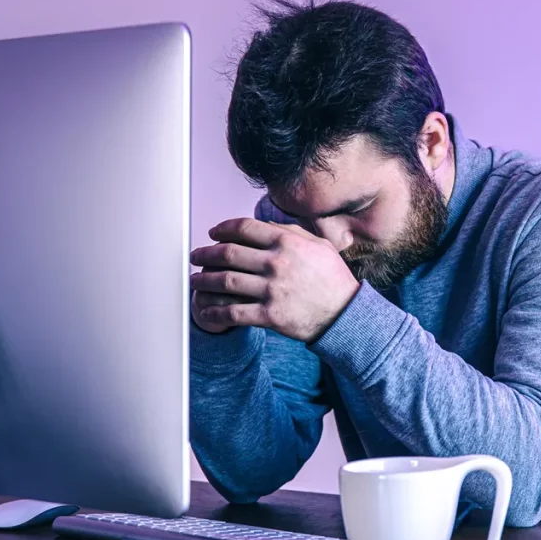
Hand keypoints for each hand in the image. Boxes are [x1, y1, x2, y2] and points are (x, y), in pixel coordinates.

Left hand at [189, 218, 360, 341]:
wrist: (345, 314)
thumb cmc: (333, 280)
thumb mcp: (319, 245)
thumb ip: (291, 232)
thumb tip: (266, 224)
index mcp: (287, 243)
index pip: (244, 229)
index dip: (223, 229)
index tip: (213, 233)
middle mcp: (277, 263)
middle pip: (228, 254)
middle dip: (205, 254)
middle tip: (196, 256)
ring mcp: (272, 290)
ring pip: (225, 282)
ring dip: (203, 281)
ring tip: (195, 281)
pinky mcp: (270, 315)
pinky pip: (233, 312)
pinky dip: (214, 312)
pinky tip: (205, 311)